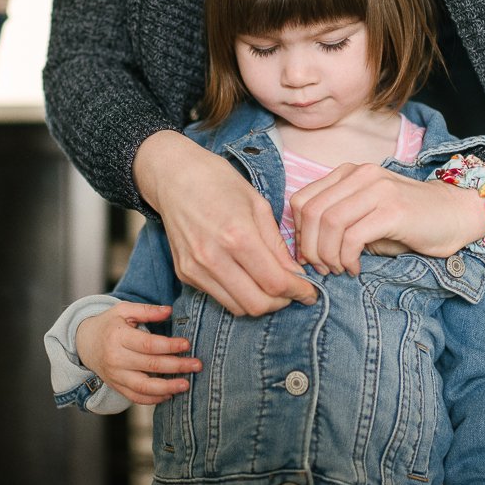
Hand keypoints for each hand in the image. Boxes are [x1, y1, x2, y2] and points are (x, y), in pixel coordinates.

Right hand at [74, 302, 200, 404]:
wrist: (84, 342)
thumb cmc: (108, 324)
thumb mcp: (123, 310)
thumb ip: (147, 311)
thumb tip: (169, 311)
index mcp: (118, 337)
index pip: (149, 344)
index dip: (170, 345)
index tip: (187, 344)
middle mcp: (116, 359)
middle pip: (151, 365)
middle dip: (177, 366)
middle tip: (197, 365)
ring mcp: (116, 375)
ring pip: (144, 387)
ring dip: (168, 388)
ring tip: (186, 385)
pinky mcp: (116, 386)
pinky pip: (136, 397)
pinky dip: (153, 399)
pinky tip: (169, 395)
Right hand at [134, 131, 317, 315]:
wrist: (174, 176)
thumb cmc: (219, 182)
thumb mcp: (258, 204)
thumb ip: (277, 245)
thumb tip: (295, 274)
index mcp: (237, 235)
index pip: (275, 282)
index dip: (299, 292)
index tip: (310, 292)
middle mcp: (213, 257)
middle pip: (257, 304)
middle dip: (281, 302)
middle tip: (291, 290)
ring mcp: (195, 268)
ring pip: (238, 308)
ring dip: (260, 302)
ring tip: (269, 284)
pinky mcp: (184, 274)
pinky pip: (219, 297)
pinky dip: (238, 294)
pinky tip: (245, 277)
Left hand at [290, 164, 484, 275]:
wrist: (456, 214)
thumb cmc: (409, 221)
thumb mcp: (366, 215)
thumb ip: (337, 222)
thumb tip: (306, 249)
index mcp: (349, 173)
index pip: (302, 199)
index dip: (297, 232)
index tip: (307, 255)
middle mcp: (360, 175)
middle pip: (311, 212)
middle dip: (309, 248)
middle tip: (321, 268)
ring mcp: (377, 190)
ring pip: (329, 223)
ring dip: (327, 255)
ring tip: (338, 269)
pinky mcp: (393, 210)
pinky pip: (353, 237)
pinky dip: (347, 258)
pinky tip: (355, 268)